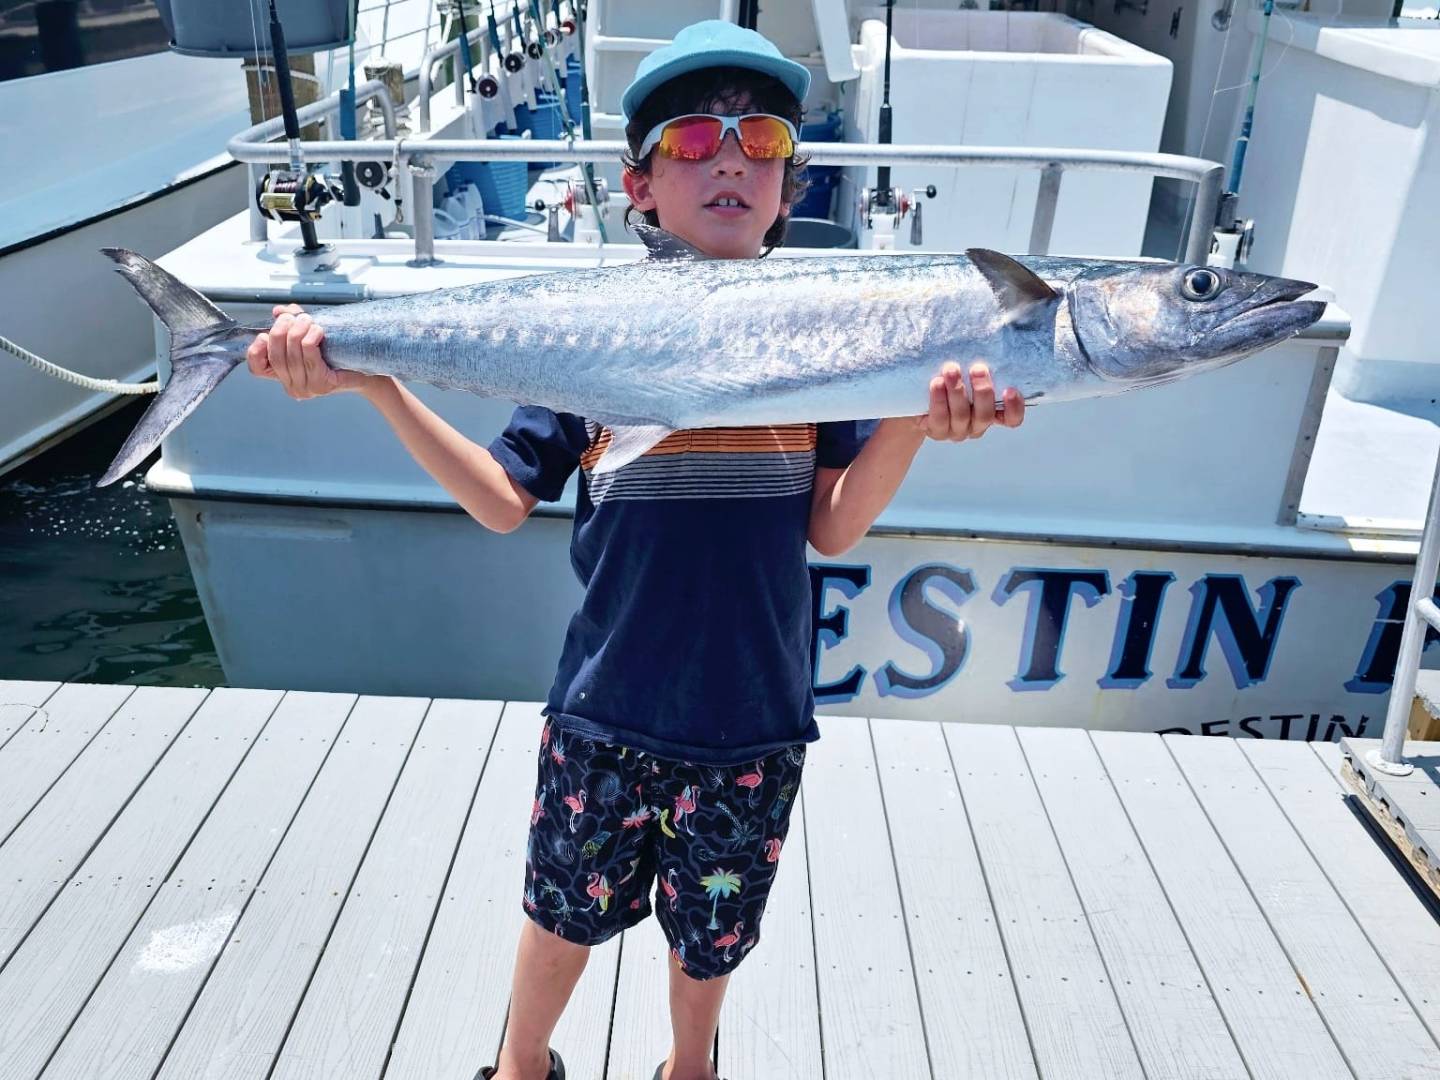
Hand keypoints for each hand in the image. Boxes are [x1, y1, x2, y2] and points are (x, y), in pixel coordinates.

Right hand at [246, 303, 382, 398]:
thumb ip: (292, 322)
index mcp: (284, 376)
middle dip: (281, 331)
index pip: (257, 368)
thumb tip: (278, 311)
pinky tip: (319, 330)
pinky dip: (311, 338)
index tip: (265, 334)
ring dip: (299, 331)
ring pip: (292, 355)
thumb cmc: (337, 353)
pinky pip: (309, 356)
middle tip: (295, 317)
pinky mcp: (322, 384)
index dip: (256, 350)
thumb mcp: (310, 335)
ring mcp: (307, 388)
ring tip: (309, 320)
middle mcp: (293, 387)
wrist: (368, 371)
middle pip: (275, 356)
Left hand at [915, 361, 1023, 440]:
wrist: (918, 396)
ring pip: (961, 416)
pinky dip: (938, 400)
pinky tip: (936, 383)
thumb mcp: (967, 369)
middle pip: (985, 415)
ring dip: (957, 391)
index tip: (1010, 389)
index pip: (1012, 419)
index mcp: (992, 411)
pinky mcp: (937, 430)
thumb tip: (994, 324)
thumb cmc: (950, 376)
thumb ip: (980, 358)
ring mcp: (957, 430)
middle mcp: (977, 424)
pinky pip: (939, 418)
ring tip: (951, 369)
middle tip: (977, 368)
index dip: (1014, 408)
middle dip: (982, 391)